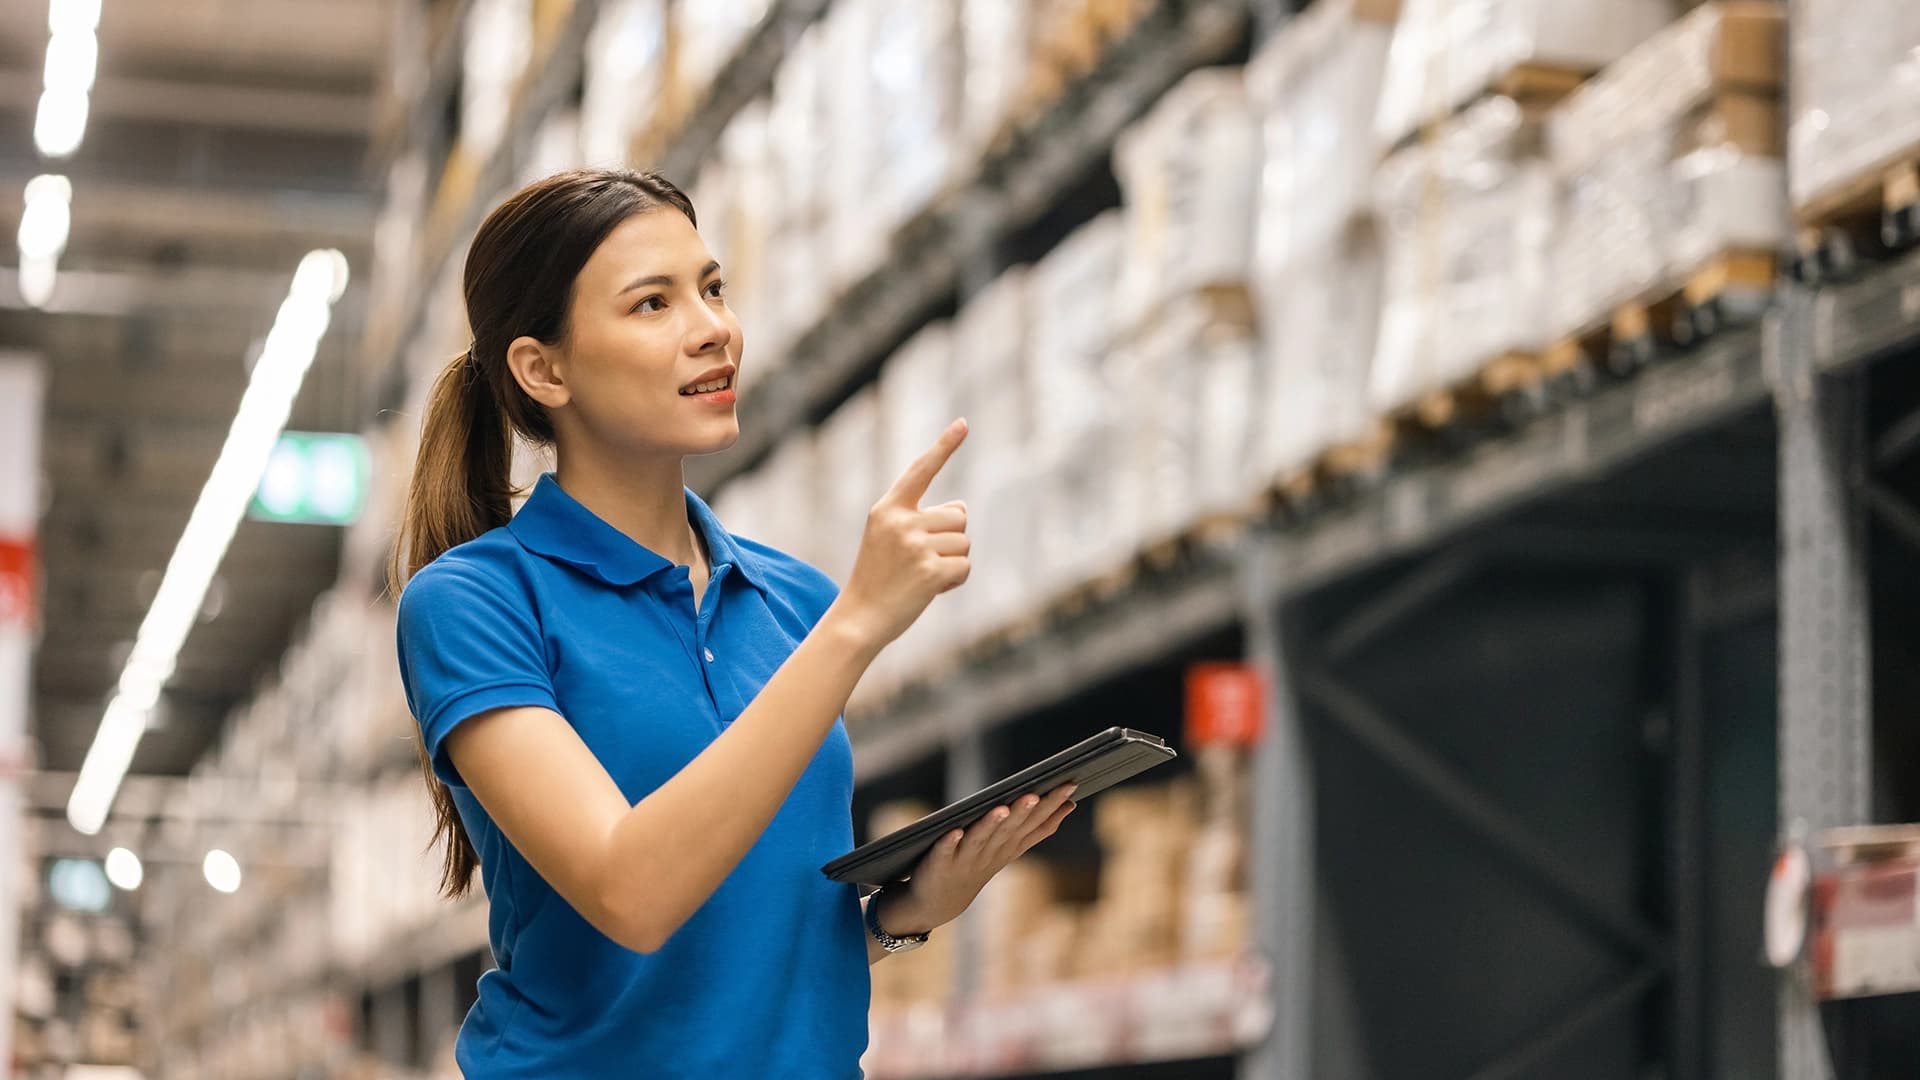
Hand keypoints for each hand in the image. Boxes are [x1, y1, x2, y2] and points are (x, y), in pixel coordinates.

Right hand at [833, 419, 970, 651]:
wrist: (859, 618)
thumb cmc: (878, 577)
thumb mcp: (890, 538)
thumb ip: (922, 519)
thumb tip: (961, 507)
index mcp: (888, 508)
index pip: (921, 470)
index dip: (945, 446)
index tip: (963, 423)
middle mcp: (901, 521)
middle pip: (958, 516)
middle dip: (950, 539)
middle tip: (919, 561)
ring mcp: (915, 546)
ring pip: (964, 543)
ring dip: (953, 561)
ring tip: (922, 576)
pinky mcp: (929, 571)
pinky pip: (964, 567)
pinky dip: (954, 580)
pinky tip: (931, 589)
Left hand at [878, 783, 1077, 936]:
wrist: (939, 902)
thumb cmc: (979, 865)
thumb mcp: (1012, 847)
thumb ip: (1038, 828)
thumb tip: (1070, 804)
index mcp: (1009, 846)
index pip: (1034, 823)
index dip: (1051, 805)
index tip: (1069, 784)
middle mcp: (991, 853)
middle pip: (1009, 830)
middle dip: (1024, 812)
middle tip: (1037, 794)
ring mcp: (965, 859)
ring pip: (980, 839)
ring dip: (991, 825)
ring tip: (1002, 809)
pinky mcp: (939, 863)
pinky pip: (944, 852)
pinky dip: (949, 843)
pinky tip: (954, 831)